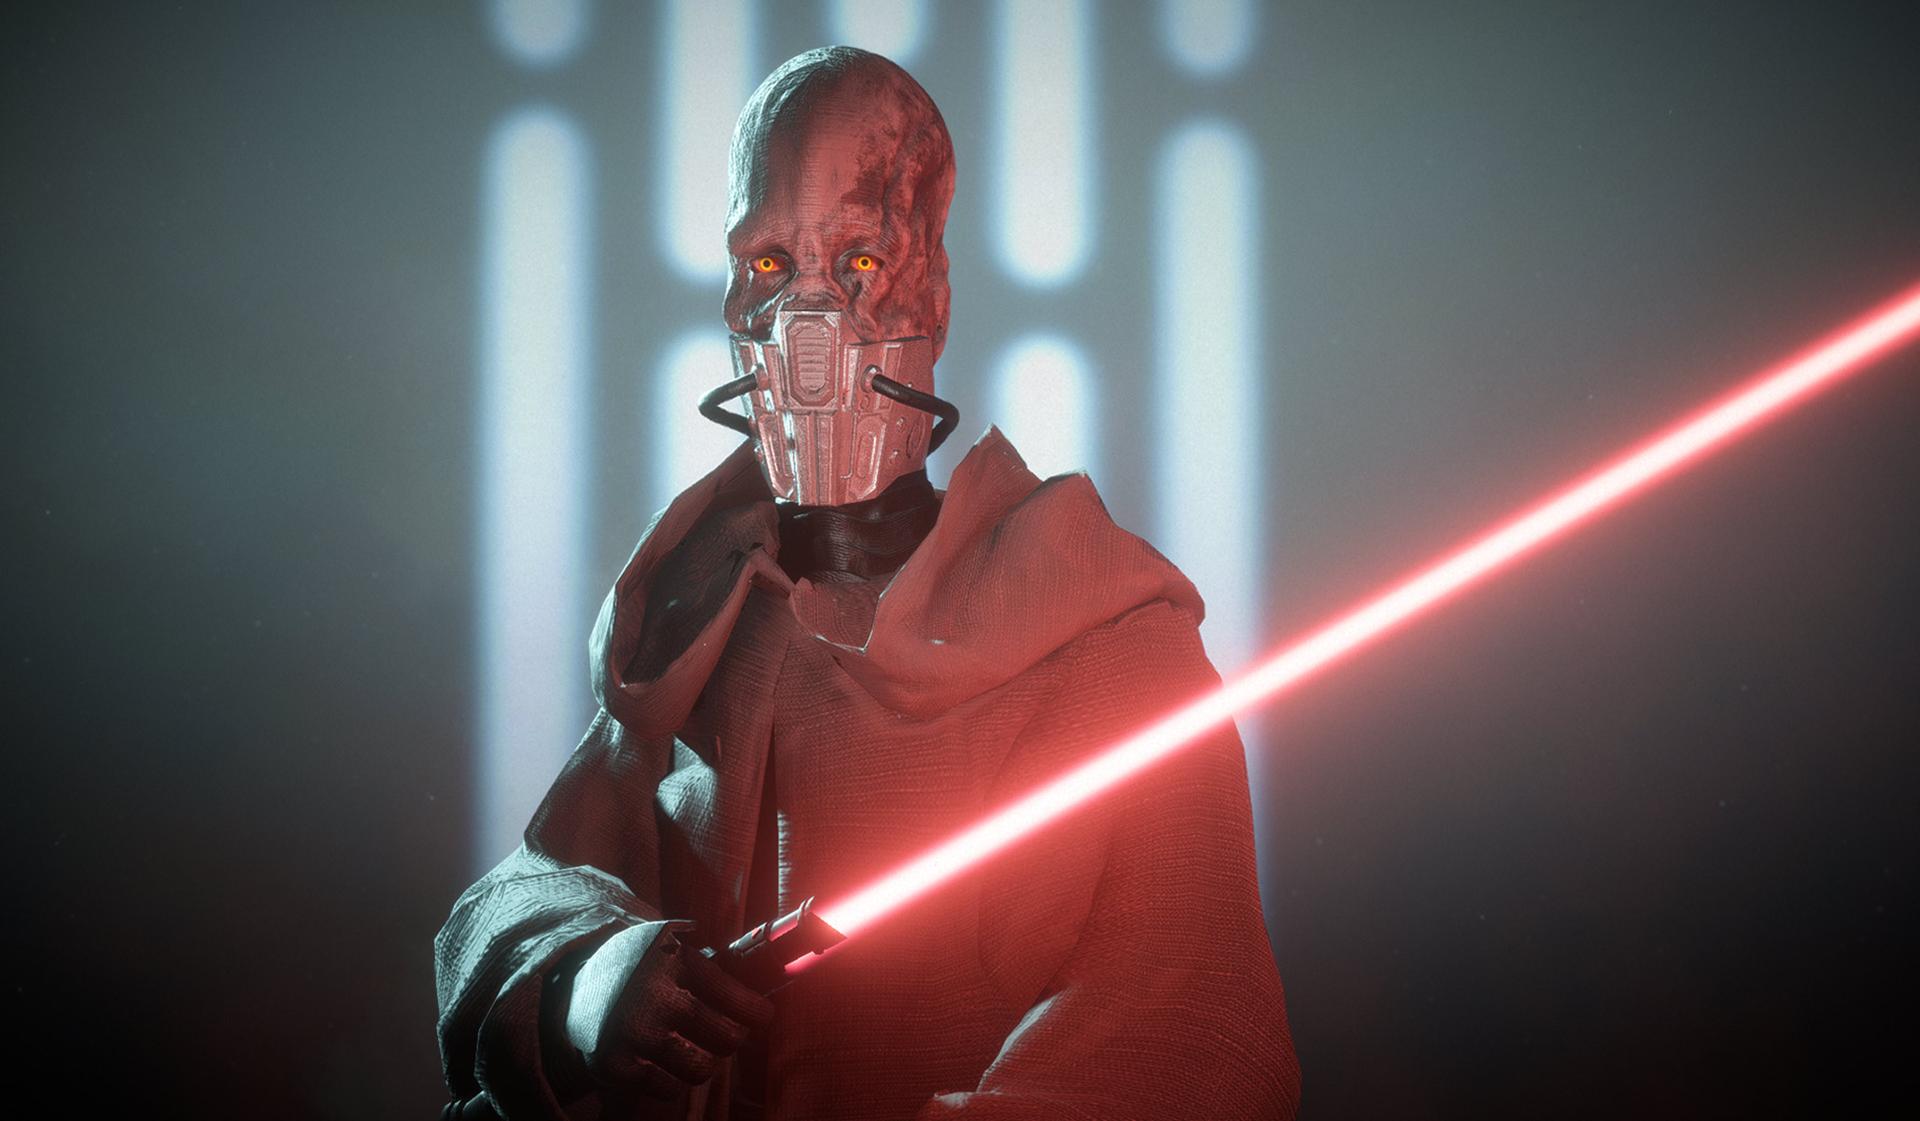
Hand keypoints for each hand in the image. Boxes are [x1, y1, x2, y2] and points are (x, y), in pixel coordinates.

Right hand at [564, 921, 775, 1100]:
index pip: (739, 999)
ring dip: (705, 1064)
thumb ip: (714, 964)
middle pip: (727, 1039)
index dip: (758, 1014)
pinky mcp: (613, 1062)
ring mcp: (633, 1030)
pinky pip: (666, 1088)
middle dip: (731, 1039)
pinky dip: (671, 1082)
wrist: (575, 983)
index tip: (762, 1018)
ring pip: (701, 1069)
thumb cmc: (643, 967)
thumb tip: (777, 976)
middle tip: (725, 1035)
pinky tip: (663, 1064)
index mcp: (676, 961)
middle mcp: (656, 995)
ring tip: (695, 1051)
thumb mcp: (673, 946)